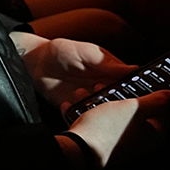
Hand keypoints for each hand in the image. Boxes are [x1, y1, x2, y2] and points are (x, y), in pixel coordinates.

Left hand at [10, 33, 134, 106]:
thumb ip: (107, 62)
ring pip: (101, 113)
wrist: (36, 62)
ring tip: (81, 93)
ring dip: (94, 108)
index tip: (126, 89)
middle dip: (112, 101)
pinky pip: (82, 118)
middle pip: (119, 103)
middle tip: (99, 90)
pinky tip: (68, 101)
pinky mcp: (76, 110)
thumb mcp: (85, 52)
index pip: (130, 86)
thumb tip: (132, 69)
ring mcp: (90, 101)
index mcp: (111, 74)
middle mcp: (104, 89)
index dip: (132, 90)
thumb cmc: (62, 51)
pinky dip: (77, 114)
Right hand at [66, 90, 169, 168]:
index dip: (148, 94)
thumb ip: (157, 100)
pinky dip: (87, 115)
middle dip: (118, 97)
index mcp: (154, 136)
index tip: (135, 85)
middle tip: (106, 87)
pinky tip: (77, 108)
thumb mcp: (135, 107)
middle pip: (133, 113)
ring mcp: (120, 148)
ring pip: (112, 119)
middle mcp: (140, 144)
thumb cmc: (108, 131)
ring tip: (86, 95)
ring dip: (99, 103)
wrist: (78, 152)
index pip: (160, 110)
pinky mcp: (102, 149)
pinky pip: (97, 127)